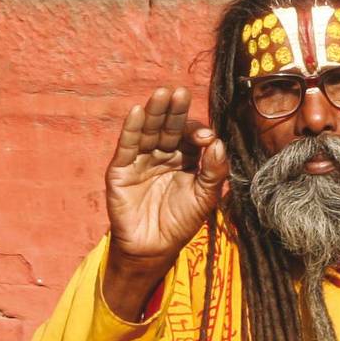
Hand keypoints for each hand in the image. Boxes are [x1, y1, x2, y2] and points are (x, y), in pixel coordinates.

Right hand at [100, 86, 229, 318]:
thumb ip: (214, 171)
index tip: (205, 138)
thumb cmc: (181, 222)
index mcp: (186, 158)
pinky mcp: (121, 169)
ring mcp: (141, 160)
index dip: (197, 133)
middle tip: (180, 92)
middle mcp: (163, 154)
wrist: (154, 248)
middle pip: (169, 127)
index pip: (191, 137)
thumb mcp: (205, 197)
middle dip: (175, 111)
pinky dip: (130, 129)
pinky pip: (126, 146)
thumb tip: (218, 143)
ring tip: (161, 94)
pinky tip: (136, 112)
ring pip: (148, 131)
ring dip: (154, 112)